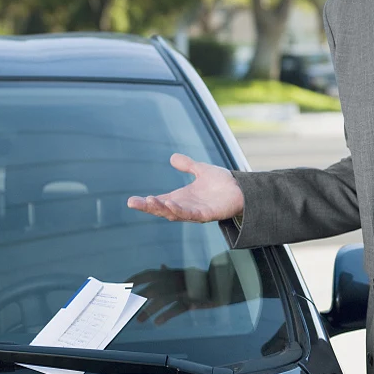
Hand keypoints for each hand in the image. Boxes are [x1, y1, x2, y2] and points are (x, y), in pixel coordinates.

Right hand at [127, 153, 243, 222]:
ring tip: (149, 201)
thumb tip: (172, 158)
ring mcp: (195, 213)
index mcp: (181, 198)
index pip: (160, 201)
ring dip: (161, 208)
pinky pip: (190, 215)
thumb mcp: (201, 170)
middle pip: (163, 210)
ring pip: (174, 214)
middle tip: (134, 202)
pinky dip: (179, 211)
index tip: (131, 201)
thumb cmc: (222, 183)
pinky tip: (170, 204)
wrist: (242, 189)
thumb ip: (187, 165)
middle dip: (149, 207)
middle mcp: (186, 207)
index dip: (146, 203)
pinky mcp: (207, 215)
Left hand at [128, 265, 214, 325]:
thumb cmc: (201, 280)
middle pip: (153, 288)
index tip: (124, 286)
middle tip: (127, 307)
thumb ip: (171, 272)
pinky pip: (178, 307)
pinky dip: (167, 315)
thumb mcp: (185, 274)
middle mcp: (176, 280)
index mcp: (172, 273)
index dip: (136, 279)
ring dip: (150, 310)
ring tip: (140, 320)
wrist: (221, 284)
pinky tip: (158, 322)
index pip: (149, 273)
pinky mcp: (193, 300)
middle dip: (139, 297)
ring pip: (164, 299)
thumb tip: (161, 266)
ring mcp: (185, 290)